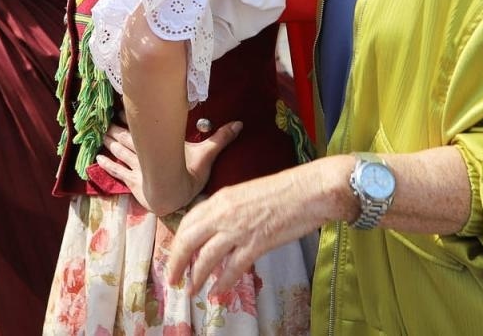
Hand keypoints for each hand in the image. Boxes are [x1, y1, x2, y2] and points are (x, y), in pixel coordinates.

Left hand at [95, 121, 240, 217]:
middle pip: (128, 138)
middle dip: (116, 129)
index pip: (144, 128)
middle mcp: (146, 154)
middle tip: (105, 121)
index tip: (121, 109)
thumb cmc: (190, 175)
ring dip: (110, 143)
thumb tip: (239, 124)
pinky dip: (107, 166)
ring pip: (120, 152)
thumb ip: (221, 138)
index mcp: (161, 145)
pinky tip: (97, 160)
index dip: (132, 119)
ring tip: (101, 134)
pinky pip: (117, 173)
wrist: (177, 197)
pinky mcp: (133, 183)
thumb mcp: (207, 155)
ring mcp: (137, 169)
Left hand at [167, 160, 339, 292]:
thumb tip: (218, 228)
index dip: (178, 241)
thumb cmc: (284, 189)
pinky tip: (217, 293)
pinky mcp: (256, 244)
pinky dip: (222, 283)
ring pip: (206, 258)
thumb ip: (229, 209)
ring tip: (191, 290)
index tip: (175, 254)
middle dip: (176, 262)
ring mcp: (238, 229)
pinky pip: (232, 268)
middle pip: (188, 241)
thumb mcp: (246, 193)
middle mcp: (224, 213)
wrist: (310, 189)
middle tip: (172, 278)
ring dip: (196, 277)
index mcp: (221, 198)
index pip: (188, 221)